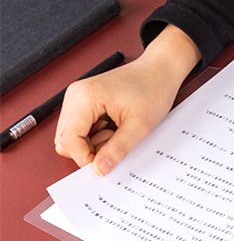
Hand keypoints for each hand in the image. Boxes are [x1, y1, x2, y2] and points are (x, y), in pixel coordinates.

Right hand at [54, 26, 199, 174]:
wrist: (161, 70)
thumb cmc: (153, 89)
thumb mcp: (139, 126)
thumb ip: (117, 149)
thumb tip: (99, 170)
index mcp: (84, 98)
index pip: (68, 141)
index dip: (85, 158)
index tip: (105, 165)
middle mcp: (75, 96)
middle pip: (65, 139)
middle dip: (89, 150)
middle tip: (116, 143)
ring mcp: (78, 98)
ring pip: (73, 135)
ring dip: (94, 142)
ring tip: (118, 132)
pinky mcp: (85, 101)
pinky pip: (81, 128)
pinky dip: (97, 134)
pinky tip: (115, 127)